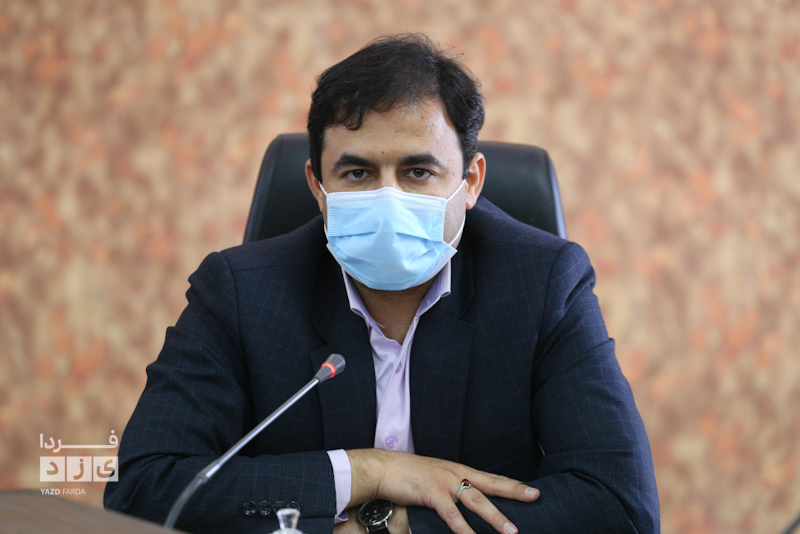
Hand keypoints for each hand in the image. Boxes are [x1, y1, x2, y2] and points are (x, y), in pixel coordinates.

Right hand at [347, 449, 539, 533]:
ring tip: (512, 531)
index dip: (512, 484)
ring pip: (477, 501)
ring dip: (496, 517)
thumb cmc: (407, 475)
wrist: (383, 468)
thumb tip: (464, 503)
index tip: (532, 490)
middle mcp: (456, 474)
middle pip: (490, 484)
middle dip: (514, 491)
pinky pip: (451, 514)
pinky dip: (463, 528)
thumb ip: (450, 489)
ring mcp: (445, 483)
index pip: (490, 478)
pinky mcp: (432, 493)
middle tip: (535, 496)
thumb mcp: (434, 478)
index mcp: (458, 470)